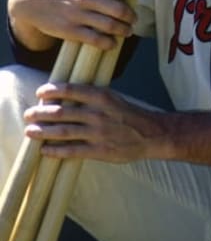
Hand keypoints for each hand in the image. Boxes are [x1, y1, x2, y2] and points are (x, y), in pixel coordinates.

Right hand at [8, 0, 136, 50]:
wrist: (28, 0)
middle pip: (118, 8)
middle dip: (130, 15)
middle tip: (133, 18)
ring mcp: (77, 15)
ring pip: (110, 25)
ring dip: (124, 30)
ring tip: (127, 31)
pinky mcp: (70, 31)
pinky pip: (95, 40)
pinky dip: (108, 43)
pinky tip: (112, 43)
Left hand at [24, 82, 154, 162]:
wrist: (150, 134)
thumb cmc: (129, 114)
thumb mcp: (113, 98)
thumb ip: (92, 96)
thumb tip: (67, 95)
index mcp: (102, 97)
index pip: (72, 90)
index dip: (53, 90)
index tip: (41, 92)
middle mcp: (98, 113)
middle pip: (62, 112)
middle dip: (41, 113)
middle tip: (29, 114)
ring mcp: (98, 133)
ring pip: (64, 131)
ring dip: (43, 132)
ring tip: (30, 131)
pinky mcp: (99, 151)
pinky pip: (72, 151)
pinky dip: (56, 150)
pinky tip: (45, 150)